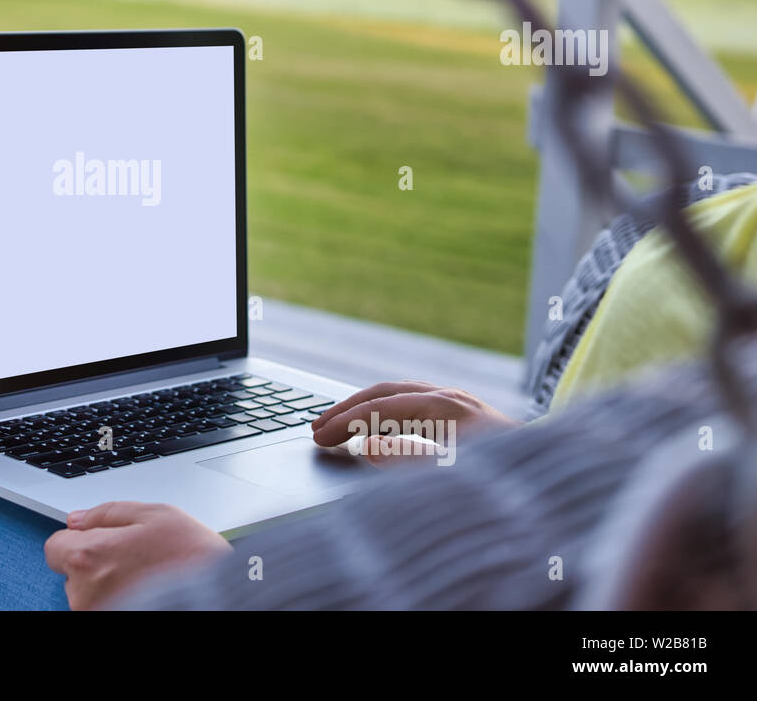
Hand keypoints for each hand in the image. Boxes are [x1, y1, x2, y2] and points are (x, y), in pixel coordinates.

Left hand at [44, 501, 231, 609]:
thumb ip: (108, 512)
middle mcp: (85, 592)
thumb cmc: (193, 559)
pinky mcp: (112, 623)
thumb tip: (78, 518)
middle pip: (73, 571)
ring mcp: (97, 614)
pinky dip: (120, 601)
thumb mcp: (155, 514)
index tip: (100, 541)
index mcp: (89, 556)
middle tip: (136, 559)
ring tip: (147, 578)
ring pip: (89, 594)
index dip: (79, 539)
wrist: (220, 598)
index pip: (55, 546)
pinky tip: (148, 594)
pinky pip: (106, 608)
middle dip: (97, 562)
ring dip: (108, 585)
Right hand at [311, 380, 517, 465]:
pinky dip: (386, 412)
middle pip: (385, 393)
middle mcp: (453, 397)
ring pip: (399, 394)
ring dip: (364, 408)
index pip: (380, 407)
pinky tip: (376, 428)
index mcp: (447, 408)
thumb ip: (408, 461)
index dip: (344, 422)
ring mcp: (461, 403)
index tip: (317, 438)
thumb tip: (366, 445)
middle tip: (315, 429)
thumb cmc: (508, 483)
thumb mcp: (455, 476)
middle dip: (347, 410)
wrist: (559, 480)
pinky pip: (414, 402)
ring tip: (336, 426)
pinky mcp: (467, 414)